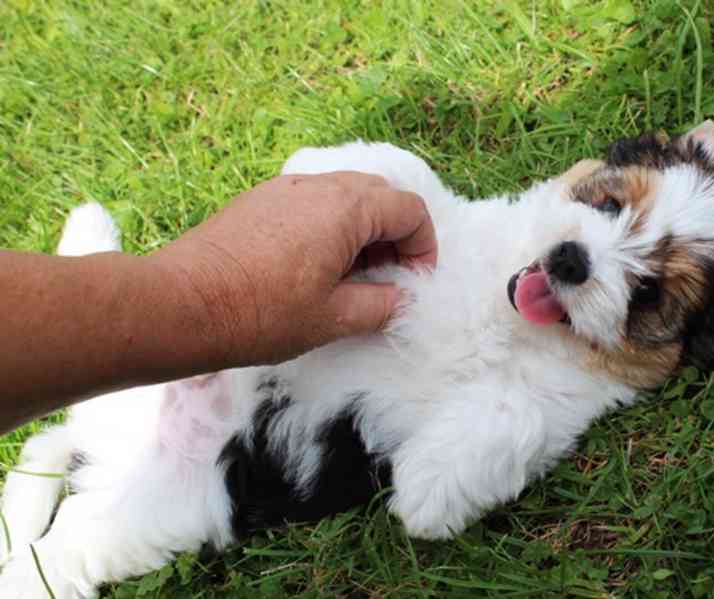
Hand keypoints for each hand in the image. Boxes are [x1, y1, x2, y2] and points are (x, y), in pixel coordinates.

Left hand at [152, 172, 436, 364]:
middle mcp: (318, 185)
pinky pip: (311, 200)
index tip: (415, 280)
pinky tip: (313, 264)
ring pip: (344, 194)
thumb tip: (399, 298)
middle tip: (387, 276)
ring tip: (351, 273)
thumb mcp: (334, 318)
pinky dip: (329, 224)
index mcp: (346, 208)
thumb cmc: (263, 313)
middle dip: (395, 233)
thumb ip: (381, 305)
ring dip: (362, 228)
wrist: (182, 304)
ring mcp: (285, 188)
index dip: (424, 246)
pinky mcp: (259, 200)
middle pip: (379, 194)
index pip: (409, 210)